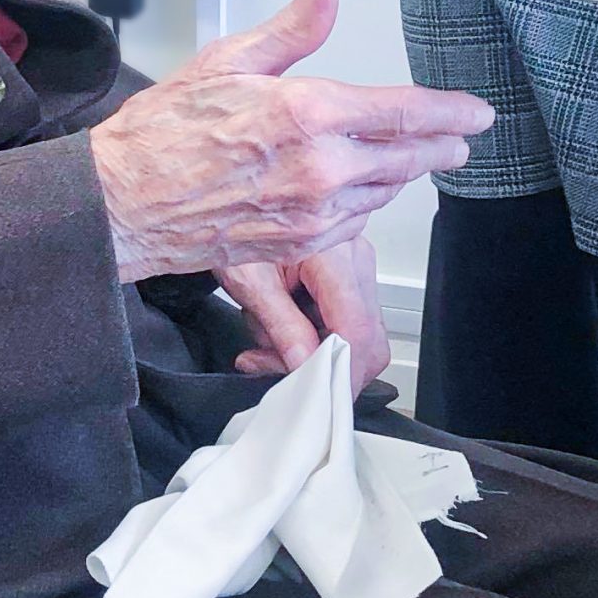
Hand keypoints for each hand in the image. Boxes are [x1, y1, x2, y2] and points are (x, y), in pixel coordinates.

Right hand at [88, 0, 490, 281]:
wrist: (124, 202)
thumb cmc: (165, 130)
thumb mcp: (232, 58)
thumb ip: (296, 23)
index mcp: (308, 112)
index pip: (404, 112)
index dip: (451, 111)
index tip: (477, 112)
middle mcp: (320, 167)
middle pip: (408, 157)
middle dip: (442, 144)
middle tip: (461, 136)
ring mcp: (313, 212)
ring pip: (385, 190)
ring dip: (406, 172)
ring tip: (417, 157)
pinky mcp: (298, 244)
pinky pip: (355, 222)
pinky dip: (368, 200)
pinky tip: (366, 188)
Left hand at [222, 237, 389, 387]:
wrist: (232, 203)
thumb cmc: (235, 227)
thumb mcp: (249, 280)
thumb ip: (281, 326)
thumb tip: (305, 365)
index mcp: (333, 252)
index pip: (355, 328)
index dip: (339, 370)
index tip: (316, 394)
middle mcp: (356, 257)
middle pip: (365, 337)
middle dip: (321, 364)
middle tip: (273, 363)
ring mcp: (358, 266)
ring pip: (357, 336)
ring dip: (313, 352)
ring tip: (266, 341)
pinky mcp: (350, 276)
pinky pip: (347, 324)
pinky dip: (314, 339)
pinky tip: (279, 331)